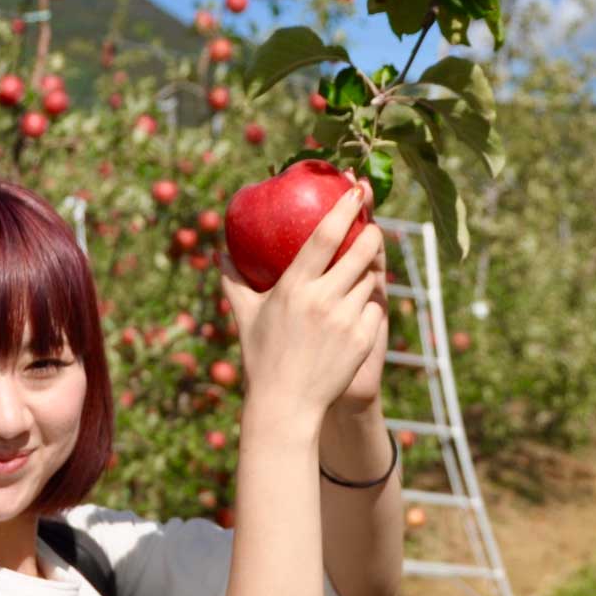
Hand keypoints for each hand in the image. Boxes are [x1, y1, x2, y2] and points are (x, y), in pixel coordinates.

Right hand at [220, 183, 385, 432]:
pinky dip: (370, 303)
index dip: (344, 209)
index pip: (325, 237)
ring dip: (370, 269)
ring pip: (371, 280)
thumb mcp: (245, 316)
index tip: (355, 190)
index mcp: (294, 288)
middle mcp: (323, 300)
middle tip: (371, 226)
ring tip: (365, 264)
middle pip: (361, 252)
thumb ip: (233, 281)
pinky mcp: (363, 339)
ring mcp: (346, 320)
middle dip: (371, 234)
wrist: (286, 405)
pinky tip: (361, 305)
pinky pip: (375, 308)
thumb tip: (220, 254)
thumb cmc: (262, 358)